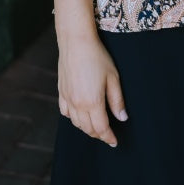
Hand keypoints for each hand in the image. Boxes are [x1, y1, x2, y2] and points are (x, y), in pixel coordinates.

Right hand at [57, 32, 127, 146]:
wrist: (76, 42)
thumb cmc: (97, 57)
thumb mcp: (113, 77)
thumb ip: (117, 100)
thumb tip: (122, 118)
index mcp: (93, 102)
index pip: (101, 128)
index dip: (108, 137)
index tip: (114, 142)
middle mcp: (78, 104)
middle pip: (88, 129)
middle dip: (99, 135)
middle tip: (107, 135)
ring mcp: (67, 98)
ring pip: (76, 123)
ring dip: (86, 128)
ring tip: (96, 126)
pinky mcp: (61, 92)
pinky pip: (66, 112)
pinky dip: (74, 118)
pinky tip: (80, 115)